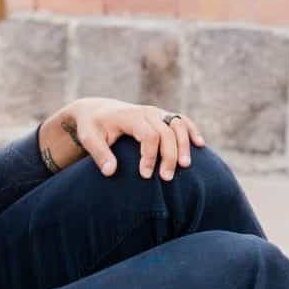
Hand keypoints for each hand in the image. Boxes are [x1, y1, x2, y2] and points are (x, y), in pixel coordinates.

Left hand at [64, 98, 204, 180]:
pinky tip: (199, 145)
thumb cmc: (92, 127)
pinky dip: (191, 131)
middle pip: (167, 132)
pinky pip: (182, 121)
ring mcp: (157, 112)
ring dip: (184, 145)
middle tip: (167, 178)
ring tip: (186, 166)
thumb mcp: (89, 138)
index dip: (150, 156)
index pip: (149, 135)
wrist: (97, 110)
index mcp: (130, 116)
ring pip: (178, 125)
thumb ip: (99, 154)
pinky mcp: (162, 116)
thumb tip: (110, 172)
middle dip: (169, 156)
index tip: (145, 175)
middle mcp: (146, 112)